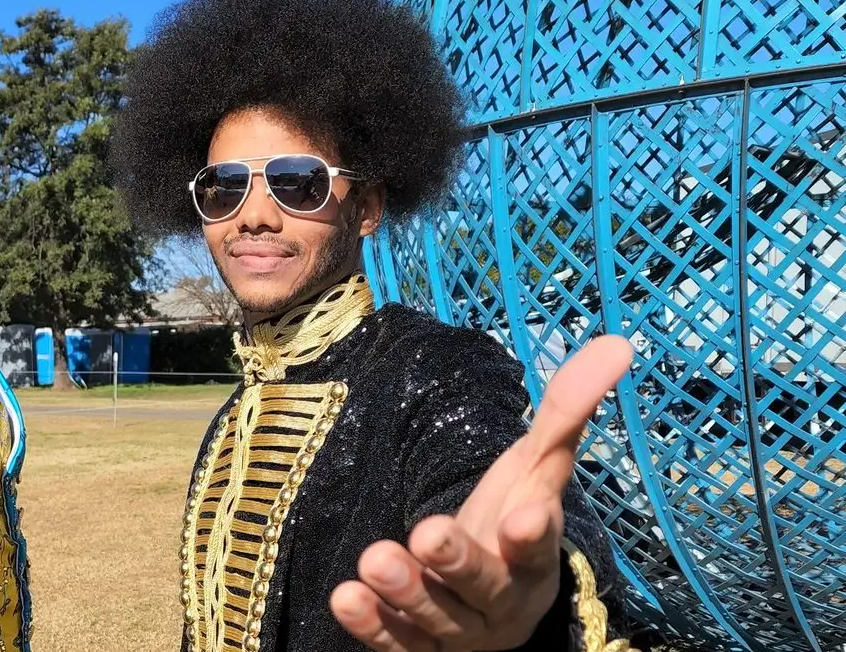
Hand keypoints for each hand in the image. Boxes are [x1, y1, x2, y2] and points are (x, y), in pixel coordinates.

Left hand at [330, 334, 631, 650]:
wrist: (482, 599)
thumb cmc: (511, 520)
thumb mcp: (536, 467)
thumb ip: (567, 410)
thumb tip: (617, 342)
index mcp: (536, 557)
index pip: (540, 545)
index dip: (533, 532)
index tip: (527, 511)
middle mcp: (502, 601)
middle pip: (484, 585)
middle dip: (459, 562)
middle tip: (430, 532)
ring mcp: (460, 631)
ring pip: (436, 618)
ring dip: (405, 591)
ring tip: (374, 558)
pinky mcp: (417, 648)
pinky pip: (395, 644)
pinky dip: (373, 625)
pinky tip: (346, 597)